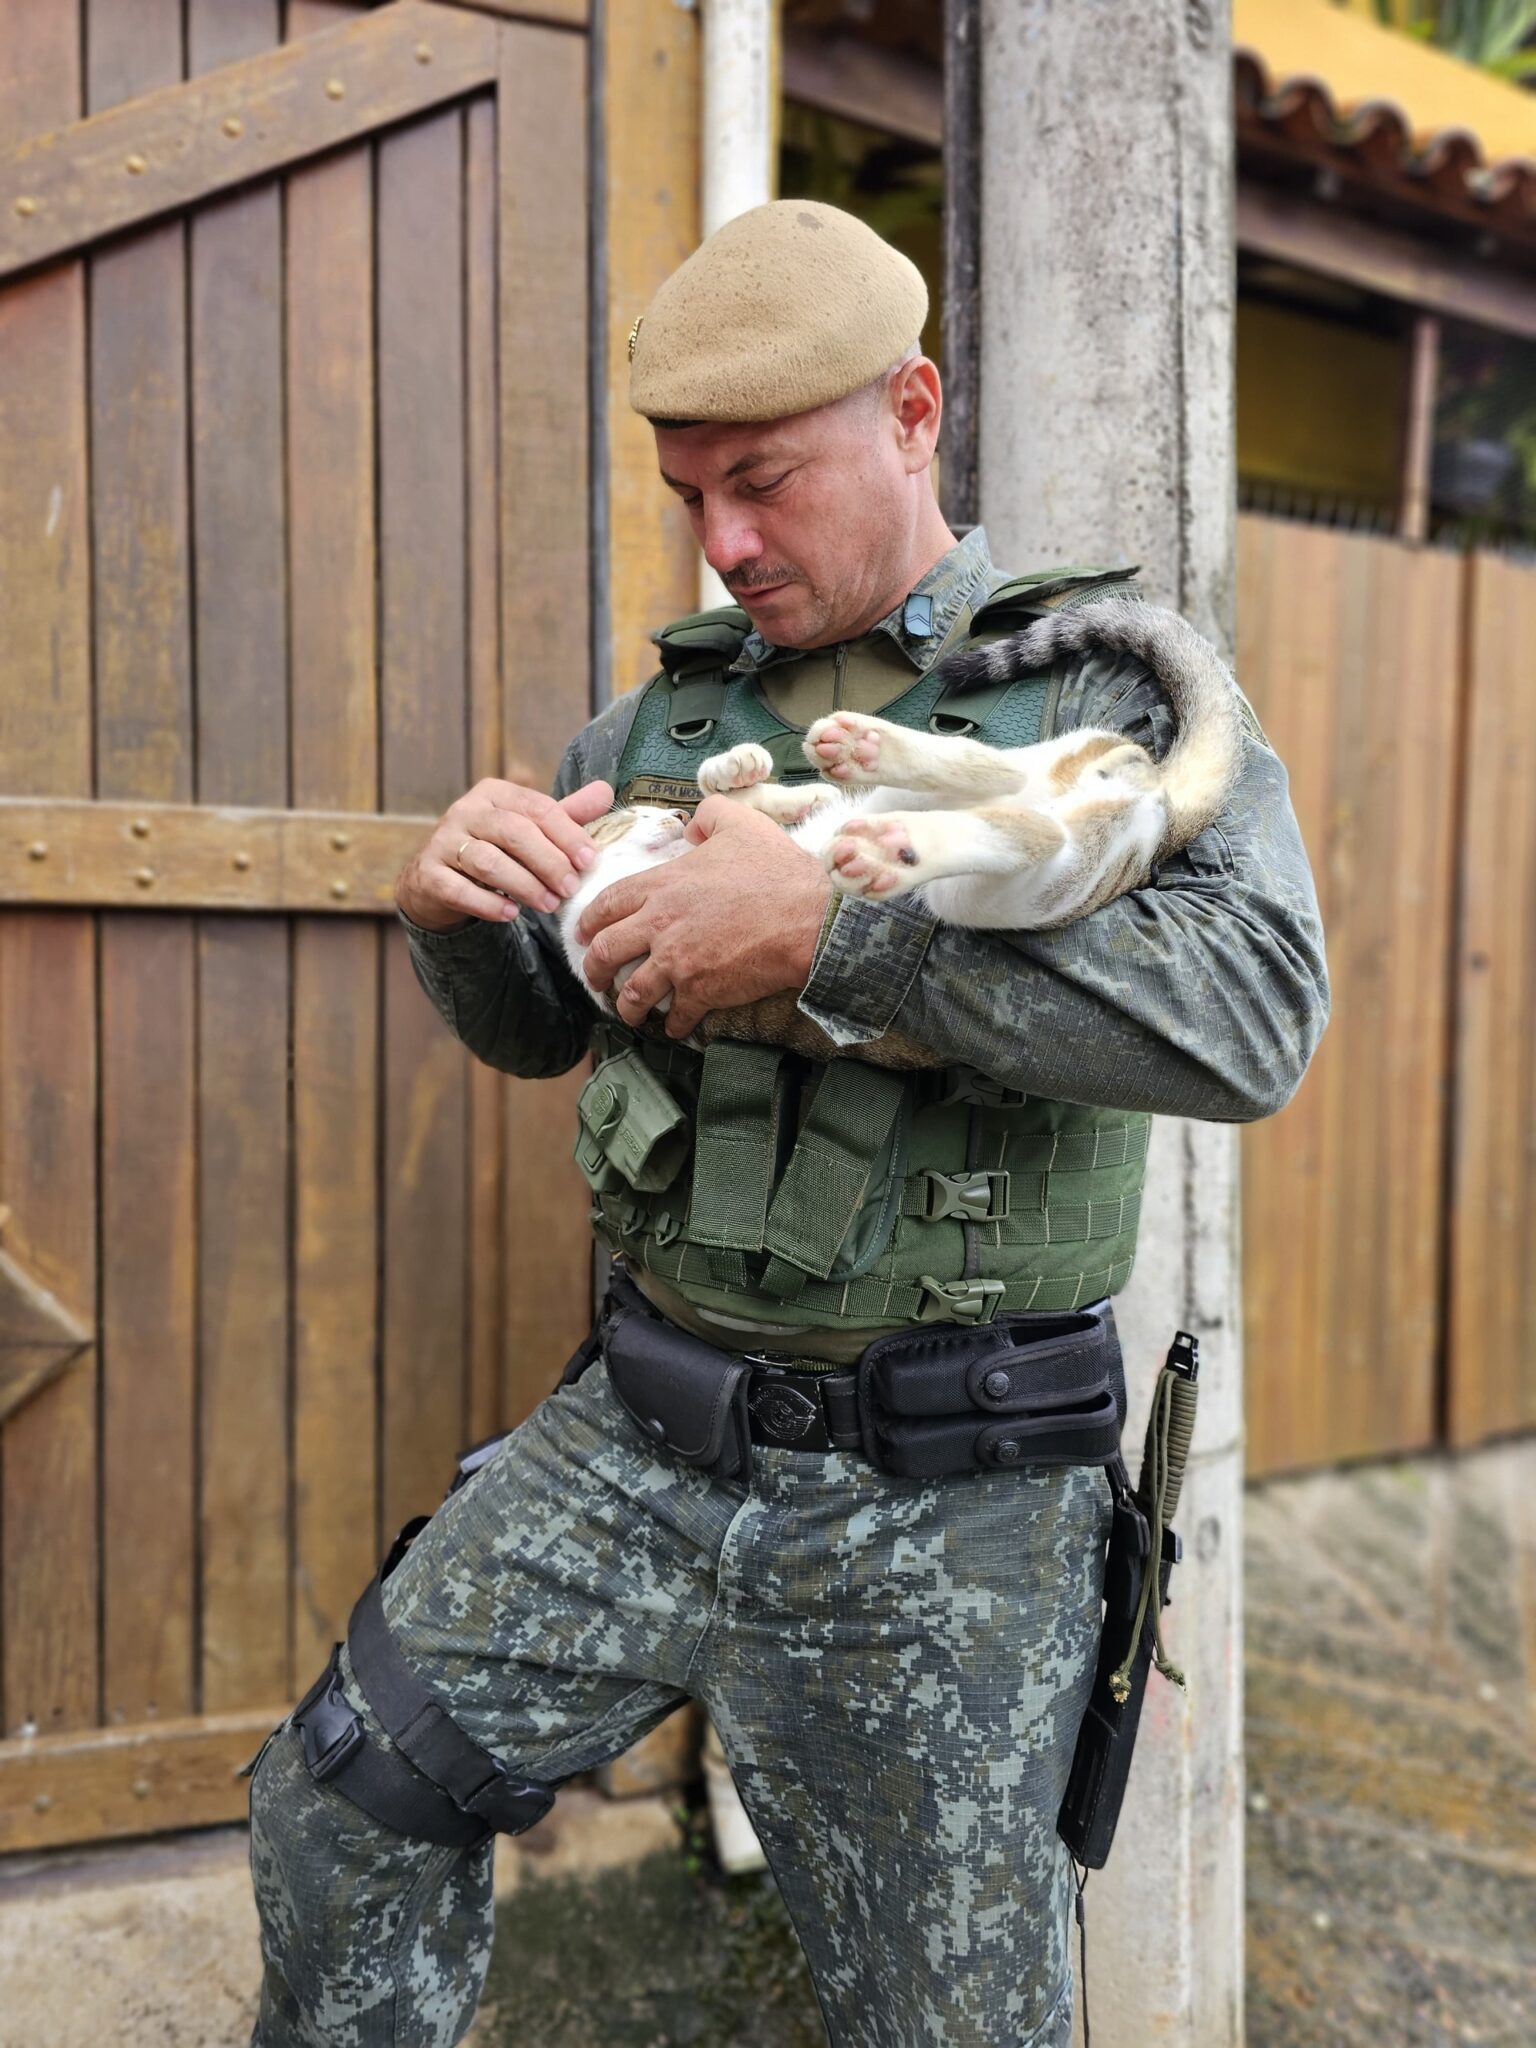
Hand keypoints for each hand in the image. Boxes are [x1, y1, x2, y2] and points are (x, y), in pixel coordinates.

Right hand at [395, 777, 613, 932]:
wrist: (438, 879)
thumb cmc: (494, 849)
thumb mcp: (529, 828)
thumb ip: (566, 814)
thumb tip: (606, 792)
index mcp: (494, 793)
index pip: (537, 807)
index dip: (567, 834)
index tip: (589, 861)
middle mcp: (465, 811)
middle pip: (513, 832)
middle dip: (548, 862)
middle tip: (571, 888)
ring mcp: (443, 842)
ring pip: (487, 860)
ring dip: (524, 885)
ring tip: (550, 905)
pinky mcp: (429, 874)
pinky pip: (459, 889)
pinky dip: (488, 903)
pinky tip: (512, 914)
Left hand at [575, 796, 831, 1038]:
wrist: (809, 918)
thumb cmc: (776, 870)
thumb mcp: (740, 823)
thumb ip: (708, 815)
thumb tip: (691, 825)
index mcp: (662, 884)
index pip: (607, 904)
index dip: (589, 921)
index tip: (583, 933)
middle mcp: (659, 924)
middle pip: (605, 952)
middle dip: (593, 970)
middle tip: (595, 979)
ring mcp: (677, 962)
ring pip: (631, 993)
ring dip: (626, 1007)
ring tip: (629, 1013)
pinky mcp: (701, 991)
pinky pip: (675, 1017)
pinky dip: (671, 1026)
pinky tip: (674, 1028)